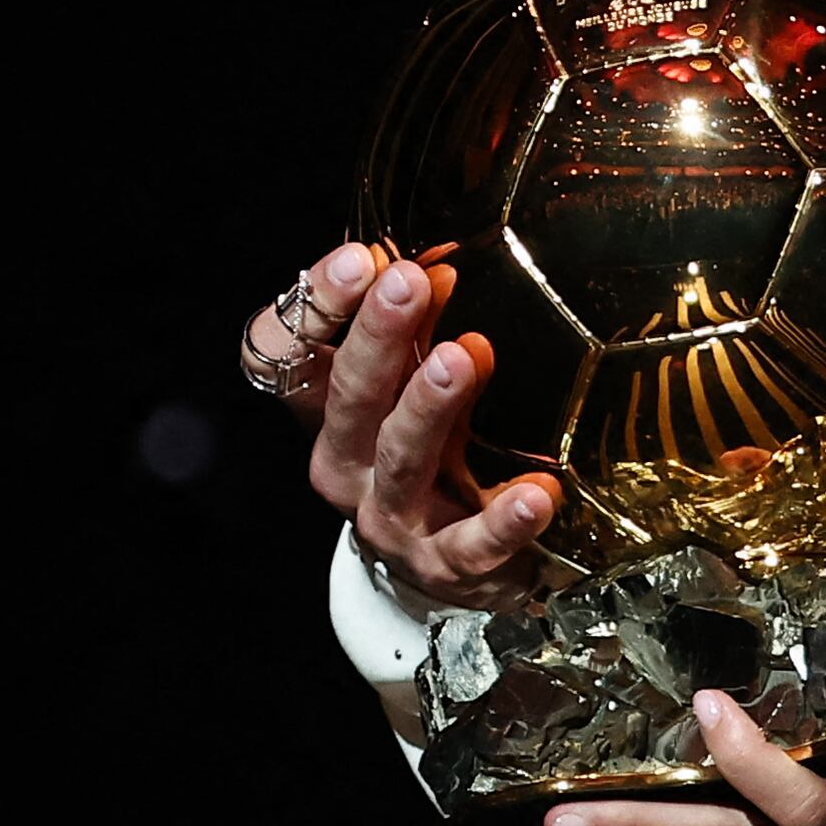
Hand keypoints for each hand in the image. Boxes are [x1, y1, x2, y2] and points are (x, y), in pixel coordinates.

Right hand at [276, 240, 565, 599]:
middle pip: (346, 397)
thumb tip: (441, 263)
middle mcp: (346, 463)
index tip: (363, 258)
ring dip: (428, 408)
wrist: (455, 568)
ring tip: (462, 359)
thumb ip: (420, 331)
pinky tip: (539, 493)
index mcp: (328, 412)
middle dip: (377, 339)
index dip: (315, 306)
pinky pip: (471, 544)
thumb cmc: (436, 454)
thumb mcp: (412, 390)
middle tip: (410, 284)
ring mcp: (390, 518)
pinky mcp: (444, 566)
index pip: (286, 354)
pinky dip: (504, 520)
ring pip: (401, 460)